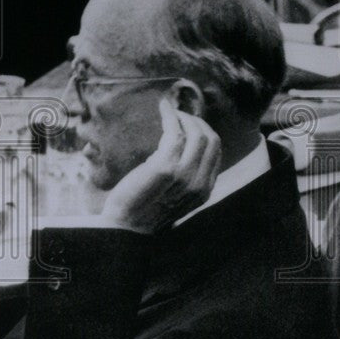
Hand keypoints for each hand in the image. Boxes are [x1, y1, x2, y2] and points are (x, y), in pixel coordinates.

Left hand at [101, 99, 221, 233]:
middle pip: (211, 139)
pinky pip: (175, 134)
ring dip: (184, 117)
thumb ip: (187, 178)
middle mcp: (199, 184)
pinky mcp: (165, 169)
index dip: (205, 131)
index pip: (216, 151)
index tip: (190, 122)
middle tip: (180, 114)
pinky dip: (171, 117)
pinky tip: (164, 110)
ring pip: (197, 134)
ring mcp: (183, 177)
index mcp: (204, 191)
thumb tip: (185, 146)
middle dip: (197, 121)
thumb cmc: (144, 210)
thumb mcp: (175, 197)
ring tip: (171, 112)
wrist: (123, 228)